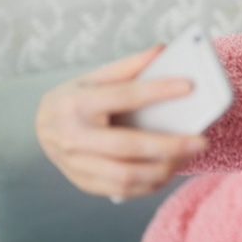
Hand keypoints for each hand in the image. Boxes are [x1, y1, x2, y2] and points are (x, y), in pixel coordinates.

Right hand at [35, 46, 209, 198]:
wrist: (41, 126)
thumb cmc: (76, 98)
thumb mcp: (94, 77)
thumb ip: (129, 66)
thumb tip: (163, 50)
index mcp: (76, 103)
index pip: (123, 96)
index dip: (158, 90)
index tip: (189, 86)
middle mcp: (73, 136)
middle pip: (128, 145)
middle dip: (169, 146)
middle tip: (201, 142)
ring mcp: (76, 164)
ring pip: (126, 176)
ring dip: (163, 170)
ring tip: (187, 158)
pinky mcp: (83, 182)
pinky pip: (122, 191)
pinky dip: (150, 184)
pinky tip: (169, 171)